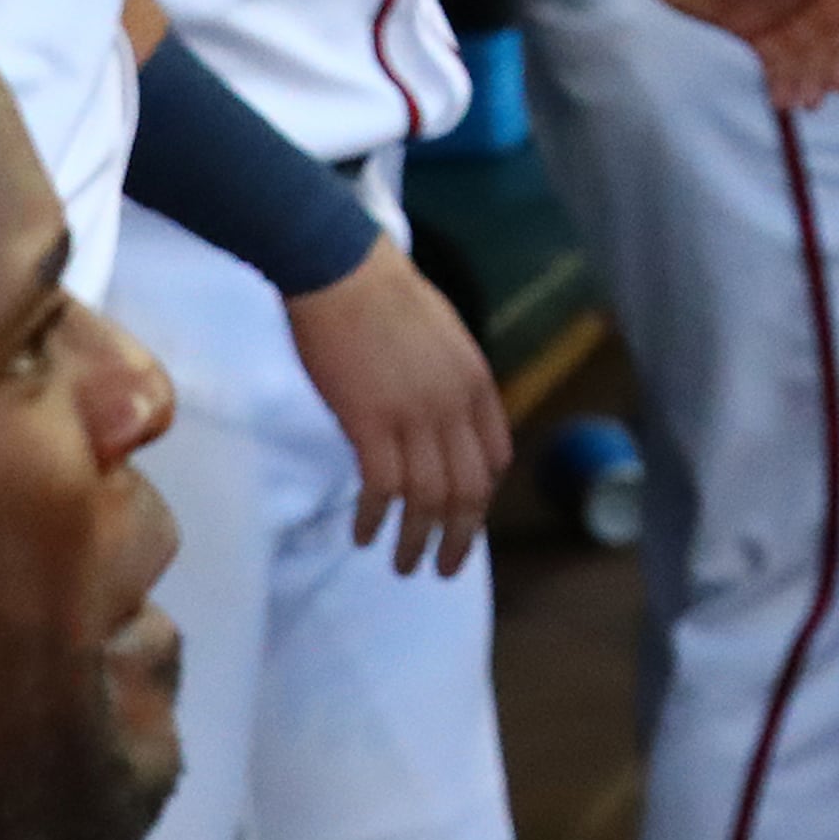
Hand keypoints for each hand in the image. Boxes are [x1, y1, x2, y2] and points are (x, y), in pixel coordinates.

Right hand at [280, 234, 510, 575]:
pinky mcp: (369, 421)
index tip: (467, 519)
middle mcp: (453, 404)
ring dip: (417, 540)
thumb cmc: (385, 296)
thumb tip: (439, 417)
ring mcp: (414, 414)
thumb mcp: (442, 336)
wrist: (343, 271)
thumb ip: (448, 381)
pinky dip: (376, 518)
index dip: (483, 496)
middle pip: (469, 489)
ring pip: (428, 497)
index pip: (495, 457)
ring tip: (404, 565)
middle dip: (461, 536)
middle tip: (446, 569)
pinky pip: (382, 486)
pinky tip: (365, 535)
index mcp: (475, 381)